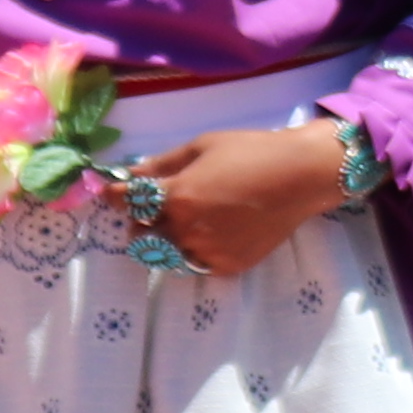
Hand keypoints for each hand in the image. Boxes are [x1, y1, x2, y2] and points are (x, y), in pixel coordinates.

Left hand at [132, 123, 357, 279]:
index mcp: (176, 197)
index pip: (127, 202)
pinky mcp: (227, 265)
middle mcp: (186, 230)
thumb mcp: (201, 147)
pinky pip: (195, 263)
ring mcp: (206, 252)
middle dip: (139, 221)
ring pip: (165, 255)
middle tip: (155, 208)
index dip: (114, 195)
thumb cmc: (251, 152)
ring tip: (184, 222)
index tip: (111, 192)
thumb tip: (128, 173)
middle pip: (139, 236)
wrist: (301, 176)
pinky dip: (193, 250)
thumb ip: (161, 165)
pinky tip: (211, 231)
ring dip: (164, 240)